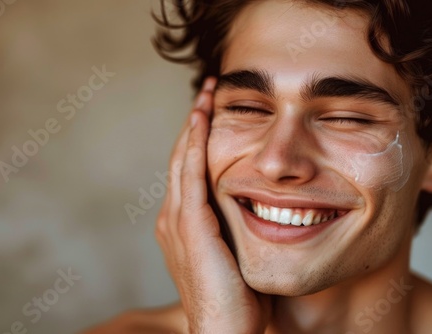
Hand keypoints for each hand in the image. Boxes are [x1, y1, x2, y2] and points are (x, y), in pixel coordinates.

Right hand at [155, 77, 271, 332]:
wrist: (225, 332)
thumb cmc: (237, 300)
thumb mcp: (234, 255)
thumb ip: (236, 228)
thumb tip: (260, 211)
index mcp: (182, 224)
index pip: (189, 171)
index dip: (199, 139)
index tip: (214, 112)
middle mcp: (171, 216)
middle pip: (181, 157)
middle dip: (195, 122)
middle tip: (208, 91)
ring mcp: (176, 219)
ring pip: (182, 158)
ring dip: (195, 122)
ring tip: (207, 93)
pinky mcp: (188, 223)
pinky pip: (190, 172)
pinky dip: (196, 142)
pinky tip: (204, 117)